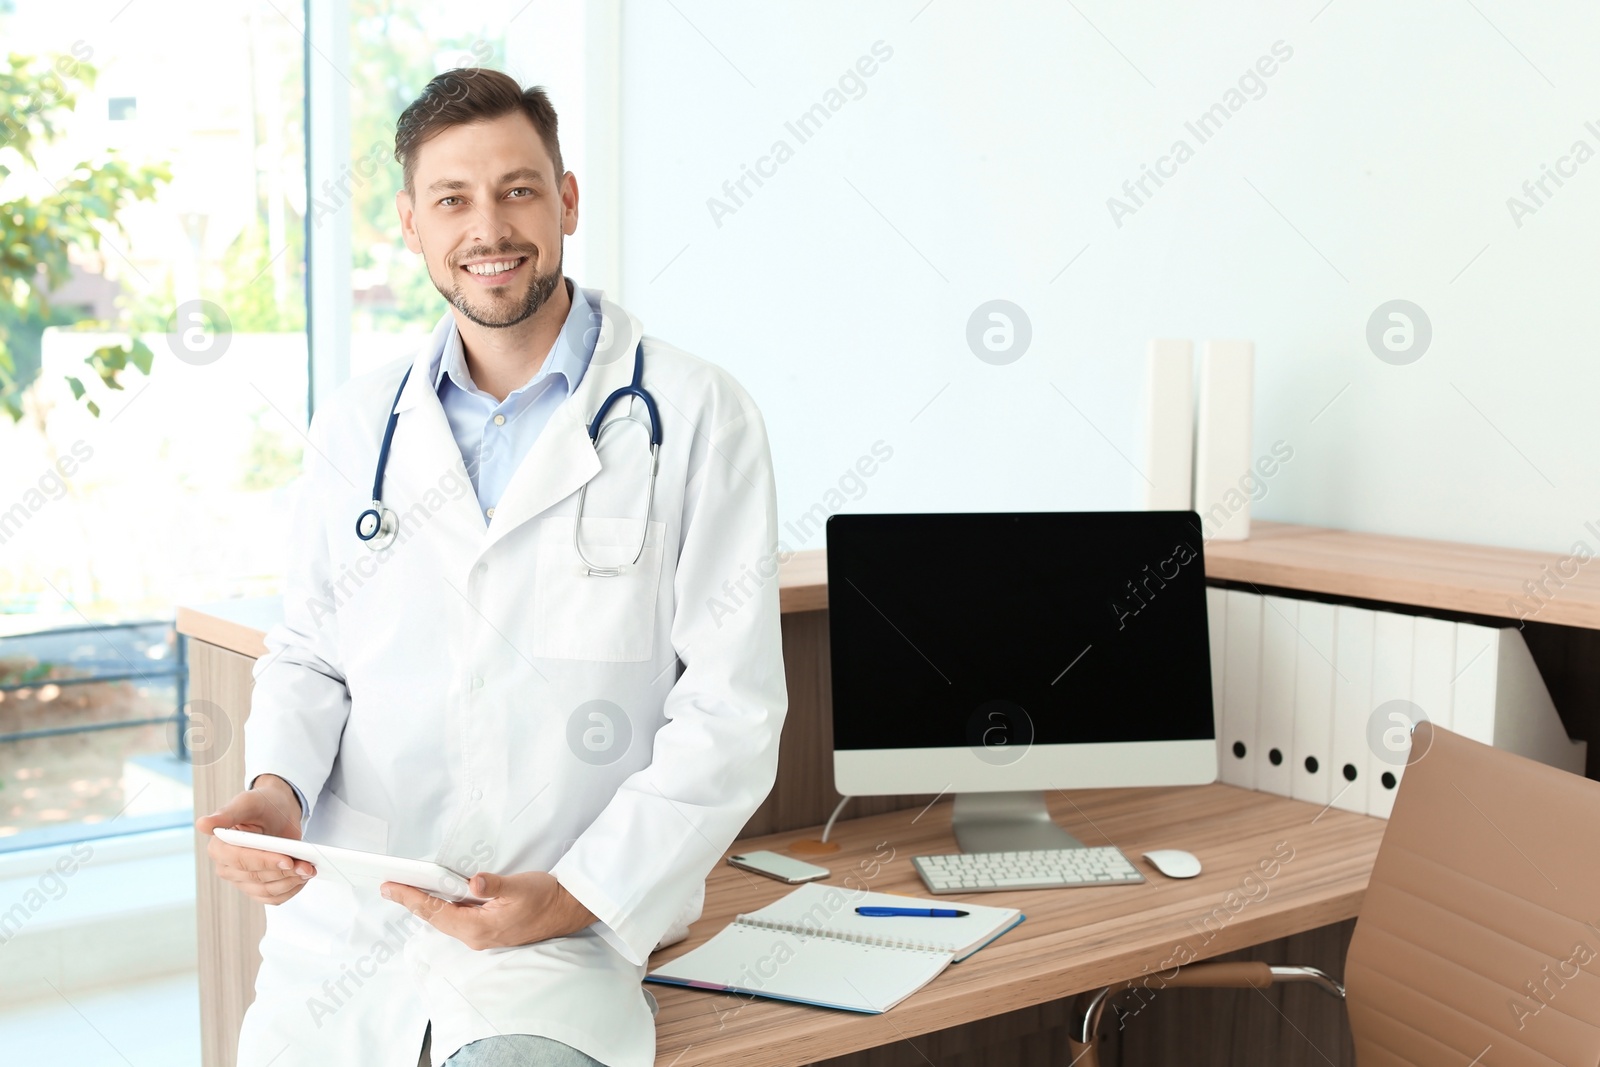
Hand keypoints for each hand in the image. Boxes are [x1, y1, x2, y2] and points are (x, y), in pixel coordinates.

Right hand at [194, 773, 315, 905]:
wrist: (278, 812)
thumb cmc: (262, 804)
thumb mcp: (248, 802)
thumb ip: (228, 813)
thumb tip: (203, 824)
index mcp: (219, 847)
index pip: (240, 860)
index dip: (264, 862)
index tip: (287, 859)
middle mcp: (226, 867)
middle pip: (256, 878)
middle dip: (284, 872)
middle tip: (308, 865)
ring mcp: (241, 880)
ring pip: (266, 891)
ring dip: (291, 882)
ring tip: (309, 870)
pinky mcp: (256, 888)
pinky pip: (273, 898)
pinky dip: (291, 890)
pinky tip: (303, 878)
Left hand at [379, 871, 597, 950]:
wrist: (565, 911)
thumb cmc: (544, 898)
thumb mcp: (520, 886)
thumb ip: (494, 885)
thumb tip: (474, 883)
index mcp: (478, 928)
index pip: (435, 912)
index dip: (410, 898)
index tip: (390, 887)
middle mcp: (475, 936)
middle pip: (435, 918)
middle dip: (412, 901)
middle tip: (390, 886)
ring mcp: (481, 934)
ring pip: (445, 918)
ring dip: (426, 903)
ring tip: (407, 888)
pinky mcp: (487, 928)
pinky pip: (457, 917)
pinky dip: (442, 905)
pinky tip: (438, 894)